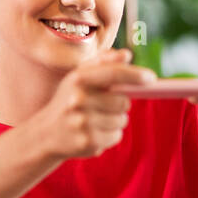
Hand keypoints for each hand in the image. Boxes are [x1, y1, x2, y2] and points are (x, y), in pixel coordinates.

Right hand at [28, 49, 154, 160]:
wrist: (46, 133)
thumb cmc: (68, 100)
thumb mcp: (79, 77)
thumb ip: (104, 62)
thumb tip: (127, 55)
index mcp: (79, 79)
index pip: (113, 73)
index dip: (135, 75)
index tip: (151, 78)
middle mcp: (79, 99)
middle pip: (123, 101)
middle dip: (120, 104)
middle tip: (103, 106)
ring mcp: (83, 122)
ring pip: (121, 120)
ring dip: (115, 120)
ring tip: (94, 120)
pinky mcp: (88, 142)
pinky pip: (116, 136)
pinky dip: (110, 135)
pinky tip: (93, 133)